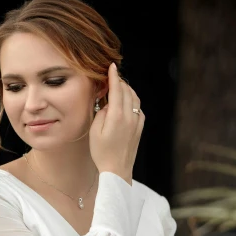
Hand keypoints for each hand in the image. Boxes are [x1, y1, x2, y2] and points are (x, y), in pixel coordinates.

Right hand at [89, 62, 144, 181]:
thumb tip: (108, 103)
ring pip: (135, 98)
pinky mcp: (140, 128)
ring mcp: (137, 122)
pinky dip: (132, 101)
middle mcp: (129, 117)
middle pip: (127, 91)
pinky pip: (138, 108)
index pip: (116, 90)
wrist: (117, 170)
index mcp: (117, 116)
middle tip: (112, 76)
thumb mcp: (95, 131)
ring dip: (127, 90)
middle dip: (120, 81)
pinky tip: (126, 103)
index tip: (112, 66)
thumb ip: (102, 113)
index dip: (114, 76)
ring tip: (119, 87)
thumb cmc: (102, 152)